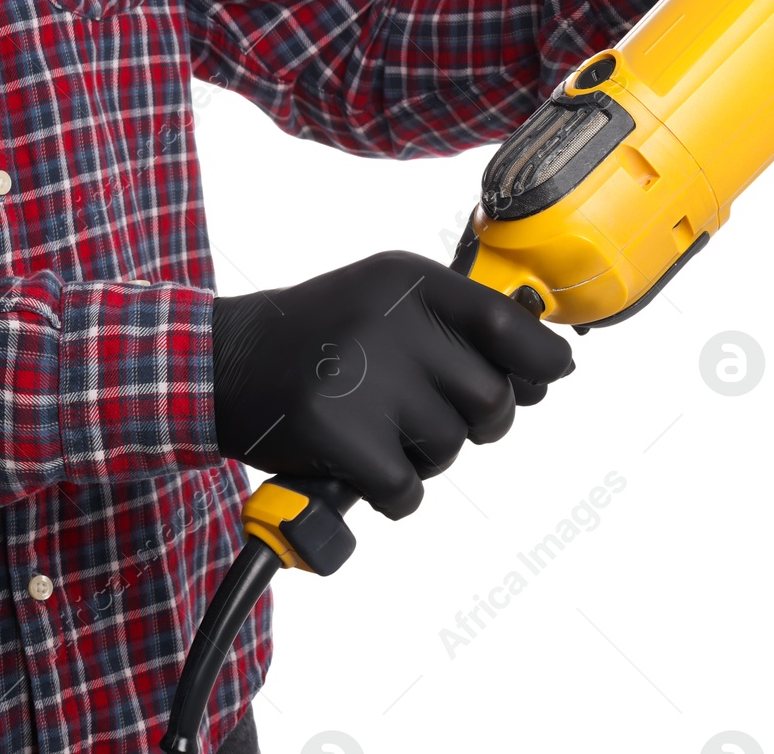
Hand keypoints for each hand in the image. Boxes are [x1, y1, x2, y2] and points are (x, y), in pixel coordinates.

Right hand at [209, 251, 573, 518]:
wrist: (222, 362)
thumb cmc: (324, 338)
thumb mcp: (388, 299)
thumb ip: (460, 321)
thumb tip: (551, 364)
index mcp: (410, 281)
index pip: (509, 325)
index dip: (543, 360)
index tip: (548, 375)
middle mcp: (390, 321)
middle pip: (492, 400)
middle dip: (475, 421)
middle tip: (429, 412)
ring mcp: (361, 378)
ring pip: (451, 448)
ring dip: (425, 454)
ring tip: (379, 426)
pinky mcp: (335, 434)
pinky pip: (407, 490)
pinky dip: (391, 493)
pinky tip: (359, 463)